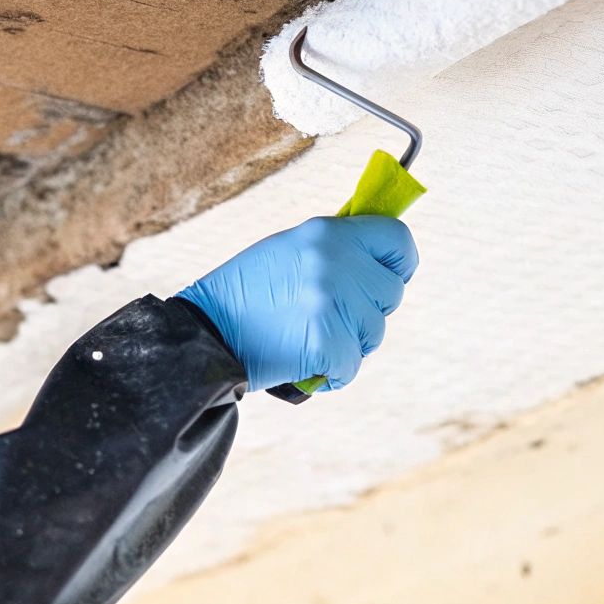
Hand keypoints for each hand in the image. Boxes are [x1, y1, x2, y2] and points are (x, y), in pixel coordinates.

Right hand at [176, 215, 416, 391]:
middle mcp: (335, 262)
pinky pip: (353, 365)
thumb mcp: (288, 249)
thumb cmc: (245, 293)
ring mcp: (333, 303)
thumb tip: (379, 255)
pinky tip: (304, 360)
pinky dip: (333, 371)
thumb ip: (334, 249)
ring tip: (307, 336)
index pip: (398, 240)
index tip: (387, 275)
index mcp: (327, 232)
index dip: (399, 262)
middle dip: (368, 309)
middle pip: (391, 292)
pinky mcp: (328, 343)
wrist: (204, 335)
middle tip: (329, 315)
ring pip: (374, 331)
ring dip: (349, 342)